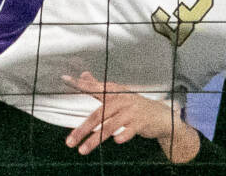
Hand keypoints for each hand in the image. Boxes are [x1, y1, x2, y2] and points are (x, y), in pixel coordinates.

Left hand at [63, 72, 197, 159]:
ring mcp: (132, 110)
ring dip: (95, 139)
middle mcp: (122, 99)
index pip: (94, 87)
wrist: (160, 116)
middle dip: (82, 129)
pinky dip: (123, 135)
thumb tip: (83, 75)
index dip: (81, 84)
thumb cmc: (134, 106)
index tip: (65, 79)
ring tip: (82, 150)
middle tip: (69, 143)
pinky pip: (130, 130)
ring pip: (110, 126)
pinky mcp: (142, 122)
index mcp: (115, 92)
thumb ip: (99, 87)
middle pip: (98, 114)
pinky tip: (117, 141)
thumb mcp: (118, 95)